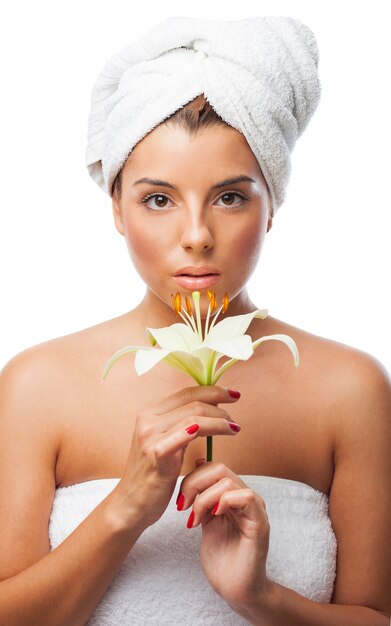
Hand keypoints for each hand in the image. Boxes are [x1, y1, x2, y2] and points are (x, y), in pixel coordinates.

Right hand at [112, 386, 241, 529]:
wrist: (129, 506)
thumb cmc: (150, 478)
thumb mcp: (163, 445)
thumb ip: (178, 427)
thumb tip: (204, 413)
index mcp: (148, 415)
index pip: (185, 393)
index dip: (212, 390)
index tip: (231, 394)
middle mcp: (147, 420)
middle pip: (192, 401)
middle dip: (219, 403)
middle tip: (234, 415)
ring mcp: (150, 436)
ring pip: (195, 416)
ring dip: (220, 420)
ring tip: (234, 427)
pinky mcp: (157, 453)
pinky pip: (188, 433)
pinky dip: (210, 428)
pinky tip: (226, 431)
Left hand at [178, 461, 270, 611]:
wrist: (235, 590)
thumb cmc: (221, 559)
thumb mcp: (205, 519)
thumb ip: (202, 495)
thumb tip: (198, 462)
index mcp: (233, 495)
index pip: (213, 467)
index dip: (192, 477)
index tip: (180, 501)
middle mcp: (245, 498)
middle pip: (219, 469)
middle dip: (194, 484)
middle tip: (183, 506)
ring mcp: (254, 509)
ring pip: (228, 482)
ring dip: (204, 499)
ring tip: (195, 520)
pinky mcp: (259, 523)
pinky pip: (245, 497)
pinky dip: (224, 502)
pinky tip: (213, 517)